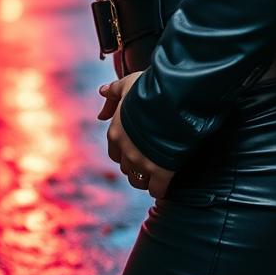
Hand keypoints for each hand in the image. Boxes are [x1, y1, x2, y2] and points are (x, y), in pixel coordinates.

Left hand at [98, 73, 175, 199]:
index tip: (136, 149)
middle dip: (135, 166)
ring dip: (145, 179)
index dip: (125, 152)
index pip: (114, 153)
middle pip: (126, 168)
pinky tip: (166, 184)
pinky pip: (157, 190)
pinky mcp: (161, 171)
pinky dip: (161, 189)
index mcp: (115, 132)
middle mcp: (126, 150)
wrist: (174, 97)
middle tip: (149, 160)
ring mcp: (143, 162)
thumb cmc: (150, 88)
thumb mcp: (128, 84)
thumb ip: (114, 91)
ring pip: (138, 181)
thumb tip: (101, 91)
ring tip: (156, 173)